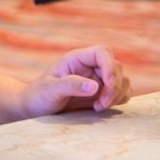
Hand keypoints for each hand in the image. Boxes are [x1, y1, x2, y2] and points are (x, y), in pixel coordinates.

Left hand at [17, 46, 131, 115]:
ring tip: (98, 107)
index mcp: (78, 58)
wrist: (37, 106)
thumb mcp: (50, 90)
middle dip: (113, 87)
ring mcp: (98, 78)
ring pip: (122, 80)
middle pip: (116, 67)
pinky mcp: (103, 92)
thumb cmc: (40, 95)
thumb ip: (70, 85)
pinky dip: (118, 99)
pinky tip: (101, 107)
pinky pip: (122, 92)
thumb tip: (94, 86)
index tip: (107, 85)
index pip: (103, 52)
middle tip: (100, 104)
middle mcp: (91, 66)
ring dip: (117, 94)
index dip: (110, 66)